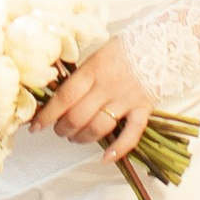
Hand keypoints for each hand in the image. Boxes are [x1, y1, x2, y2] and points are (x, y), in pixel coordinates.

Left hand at [36, 34, 153, 162]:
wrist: (163, 42)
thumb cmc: (126, 47)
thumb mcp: (98, 54)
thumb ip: (82, 74)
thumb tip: (59, 92)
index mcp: (93, 69)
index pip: (65, 97)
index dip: (48, 115)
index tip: (36, 126)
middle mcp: (107, 86)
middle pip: (78, 116)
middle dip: (63, 128)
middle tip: (58, 130)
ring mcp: (126, 99)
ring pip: (98, 127)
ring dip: (82, 138)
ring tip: (75, 138)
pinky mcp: (144, 108)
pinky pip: (131, 134)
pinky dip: (118, 149)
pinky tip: (105, 158)